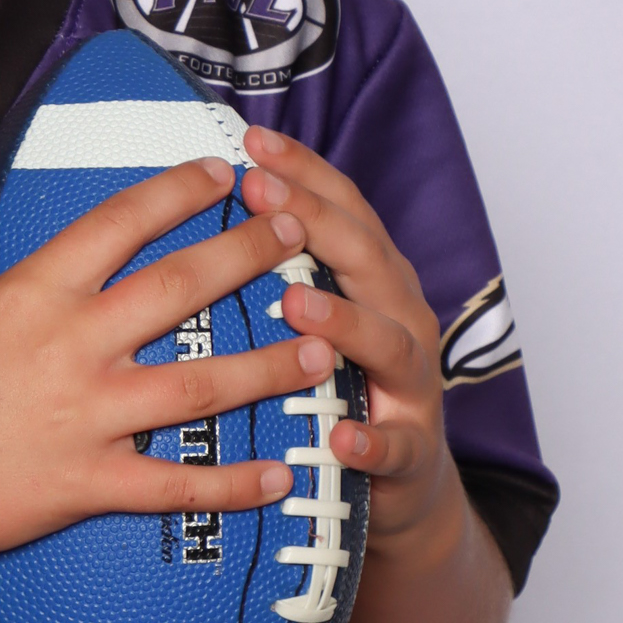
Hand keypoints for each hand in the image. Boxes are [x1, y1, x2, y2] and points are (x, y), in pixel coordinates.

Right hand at [0, 146, 340, 566]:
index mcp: (31, 291)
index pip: (119, 222)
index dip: (177, 191)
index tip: (224, 172)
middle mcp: (70, 347)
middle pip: (180, 288)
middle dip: (249, 256)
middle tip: (300, 234)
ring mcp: (86, 418)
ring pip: (198, 386)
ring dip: (267, 364)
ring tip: (323, 346)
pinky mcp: (88, 484)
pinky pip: (175, 485)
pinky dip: (233, 484)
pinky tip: (283, 473)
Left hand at [236, 126, 457, 570]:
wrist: (401, 481)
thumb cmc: (344, 380)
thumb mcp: (319, 310)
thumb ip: (280, 261)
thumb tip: (210, 196)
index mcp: (370, 277)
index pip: (340, 209)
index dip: (303, 173)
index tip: (252, 141)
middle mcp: (399, 315)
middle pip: (365, 259)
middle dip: (316, 224)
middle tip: (263, 197)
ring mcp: (411, 383)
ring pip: (387, 342)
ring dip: (343, 321)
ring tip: (296, 304)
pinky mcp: (411, 451)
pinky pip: (393, 445)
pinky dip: (370, 439)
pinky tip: (341, 437)